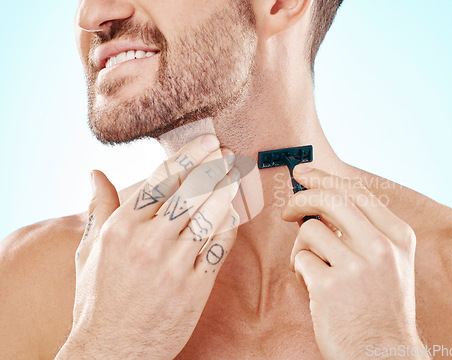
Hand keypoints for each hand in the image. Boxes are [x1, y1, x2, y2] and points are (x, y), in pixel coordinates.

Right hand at [57, 135, 239, 359]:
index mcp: (122, 227)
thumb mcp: (89, 250)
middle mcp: (148, 241)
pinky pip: (220, 247)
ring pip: (209, 215)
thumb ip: (98, 208)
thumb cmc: (98, 298)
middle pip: (191, 192)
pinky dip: (230, 225)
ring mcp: (173, 264)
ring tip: (237, 174)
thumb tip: (95, 173)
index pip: (162, 179)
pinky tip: (236, 210)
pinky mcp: (194, 286)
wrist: (111, 348)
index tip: (208, 142)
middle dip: (214, 167)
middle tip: (229, 153)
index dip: (189, 156)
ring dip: (227, 190)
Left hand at [282, 165, 428, 359]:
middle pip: (330, 200)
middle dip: (302, 197)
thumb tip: (322, 199)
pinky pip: (300, 259)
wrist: (383, 354)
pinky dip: (299, 268)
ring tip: (310, 266)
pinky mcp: (331, 286)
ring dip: (300, 246)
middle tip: (288, 209)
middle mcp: (381, 247)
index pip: (356, 192)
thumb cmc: (380, 306)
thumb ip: (365, 230)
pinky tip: (312, 285)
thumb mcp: (390, 262)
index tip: (305, 173)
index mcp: (398, 236)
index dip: (325, 178)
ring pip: (309, 230)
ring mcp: (357, 266)